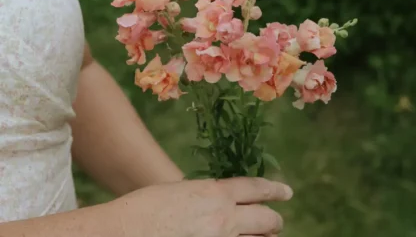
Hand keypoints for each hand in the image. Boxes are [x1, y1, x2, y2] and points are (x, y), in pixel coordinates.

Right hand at [108, 177, 292, 236]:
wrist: (125, 230)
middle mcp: (224, 219)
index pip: (255, 188)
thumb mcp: (183, 192)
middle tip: (277, 221)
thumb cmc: (148, 206)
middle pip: (265, 219)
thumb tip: (222, 202)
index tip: (286, 192)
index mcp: (215, 194)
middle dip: (274, 220)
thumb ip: (208, 197)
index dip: (274, 189)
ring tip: (266, 235)